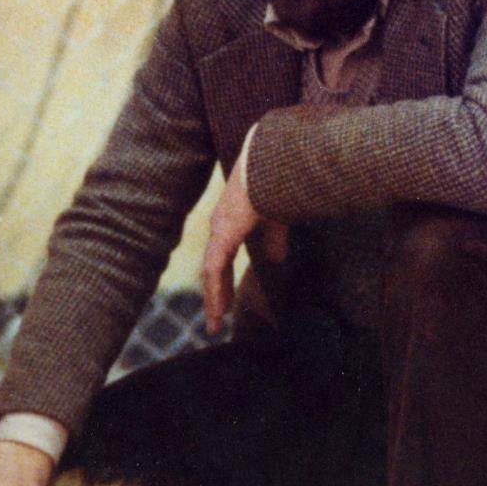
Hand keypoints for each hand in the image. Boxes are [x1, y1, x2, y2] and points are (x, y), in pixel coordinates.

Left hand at [201, 167, 286, 333]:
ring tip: (215, 323)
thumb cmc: (274, 184)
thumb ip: (274, 239)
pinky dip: (215, 289)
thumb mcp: (275, 219)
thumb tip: (276, 260)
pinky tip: (218, 308)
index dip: (223, 282)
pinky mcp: (224, 232)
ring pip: (210, 273)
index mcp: (230, 224)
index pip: (221, 260)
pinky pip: (214, 267)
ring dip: (213, 299)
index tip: (226, 303)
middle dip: (216, 295)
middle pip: (213, 269)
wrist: (271, 162)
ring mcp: (219, 230)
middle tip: (217, 319)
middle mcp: (220, 227)